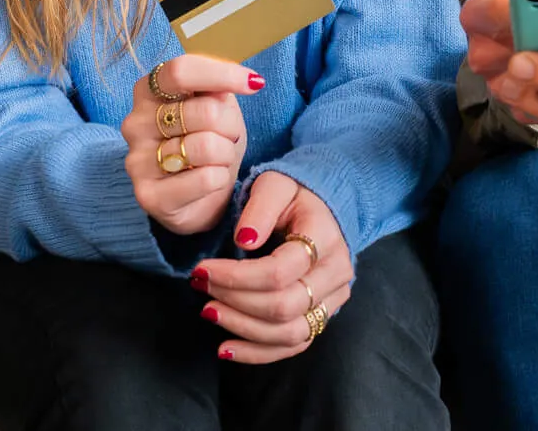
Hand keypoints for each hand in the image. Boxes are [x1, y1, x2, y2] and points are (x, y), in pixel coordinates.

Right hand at [121, 55, 258, 234]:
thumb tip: (244, 80)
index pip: (181, 71)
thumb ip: (219, 87)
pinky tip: (210, 181)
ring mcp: (137, 160)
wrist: (198, 194)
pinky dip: (220, 179)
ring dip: (226, 154)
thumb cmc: (207, 139)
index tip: (252, 83)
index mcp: (149, 91)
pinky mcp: (148, 195)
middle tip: (228, 136)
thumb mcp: (217, 105)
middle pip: (205, 111)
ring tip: (218, 159)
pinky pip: (206, 179)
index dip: (221, 74)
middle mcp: (136, 122)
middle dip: (231, 125)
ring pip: (206, 146)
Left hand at [190, 172, 353, 364]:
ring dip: (243, 328)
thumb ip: (260, 208)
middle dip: (235, 301)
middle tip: (201, 287)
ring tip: (209, 312)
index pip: (279, 272)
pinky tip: (226, 347)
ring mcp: (334, 299)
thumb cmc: (293, 195)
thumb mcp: (274, 184)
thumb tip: (245, 240)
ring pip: (289, 333)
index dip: (236, 276)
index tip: (202, 268)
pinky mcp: (323, 316)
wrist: (324, 209)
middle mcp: (336, 274)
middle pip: (283, 306)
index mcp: (325, 238)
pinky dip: (258, 352)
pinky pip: (294, 345)